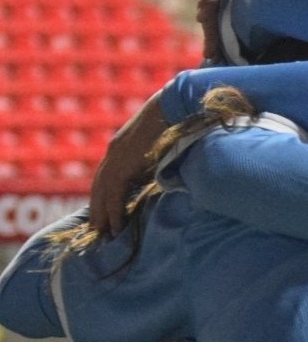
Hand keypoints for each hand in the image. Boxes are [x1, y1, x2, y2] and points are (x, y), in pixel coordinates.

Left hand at [90, 98, 169, 236]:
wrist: (175, 108)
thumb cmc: (177, 125)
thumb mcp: (162, 147)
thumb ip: (156, 161)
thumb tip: (166, 178)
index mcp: (121, 148)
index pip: (107, 178)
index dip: (104, 197)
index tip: (105, 214)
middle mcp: (114, 153)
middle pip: (99, 187)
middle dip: (97, 209)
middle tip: (97, 231)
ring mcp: (116, 157)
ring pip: (102, 192)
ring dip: (102, 214)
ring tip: (103, 233)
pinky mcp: (123, 163)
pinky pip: (114, 192)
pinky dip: (113, 210)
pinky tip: (115, 225)